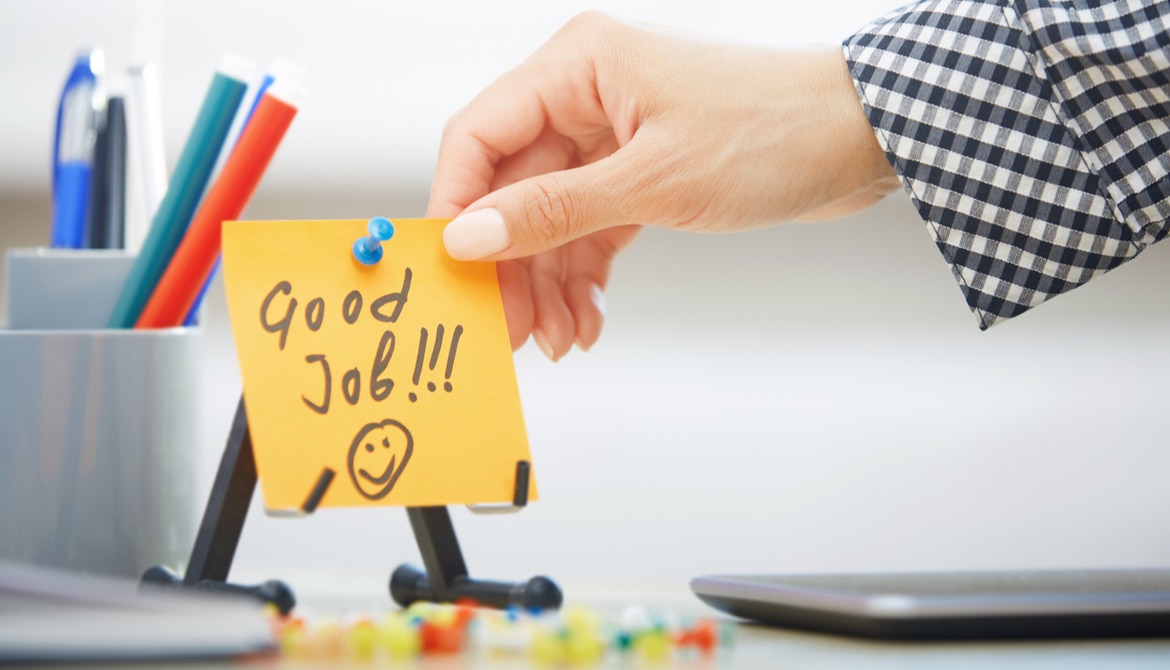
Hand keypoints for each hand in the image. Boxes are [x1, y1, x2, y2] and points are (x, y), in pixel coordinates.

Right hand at [426, 12, 897, 358]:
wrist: (859, 139)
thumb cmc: (772, 131)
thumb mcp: (650, 181)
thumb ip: (552, 210)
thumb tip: (470, 236)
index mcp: (576, 67)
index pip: (479, 135)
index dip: (455, 206)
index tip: (449, 271)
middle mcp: (586, 96)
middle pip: (513, 188)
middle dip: (511, 264)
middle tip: (507, 328)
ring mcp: (613, 136)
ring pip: (550, 217)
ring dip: (549, 281)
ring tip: (556, 338)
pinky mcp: (640, 173)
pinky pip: (590, 228)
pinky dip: (585, 274)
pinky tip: (585, 318)